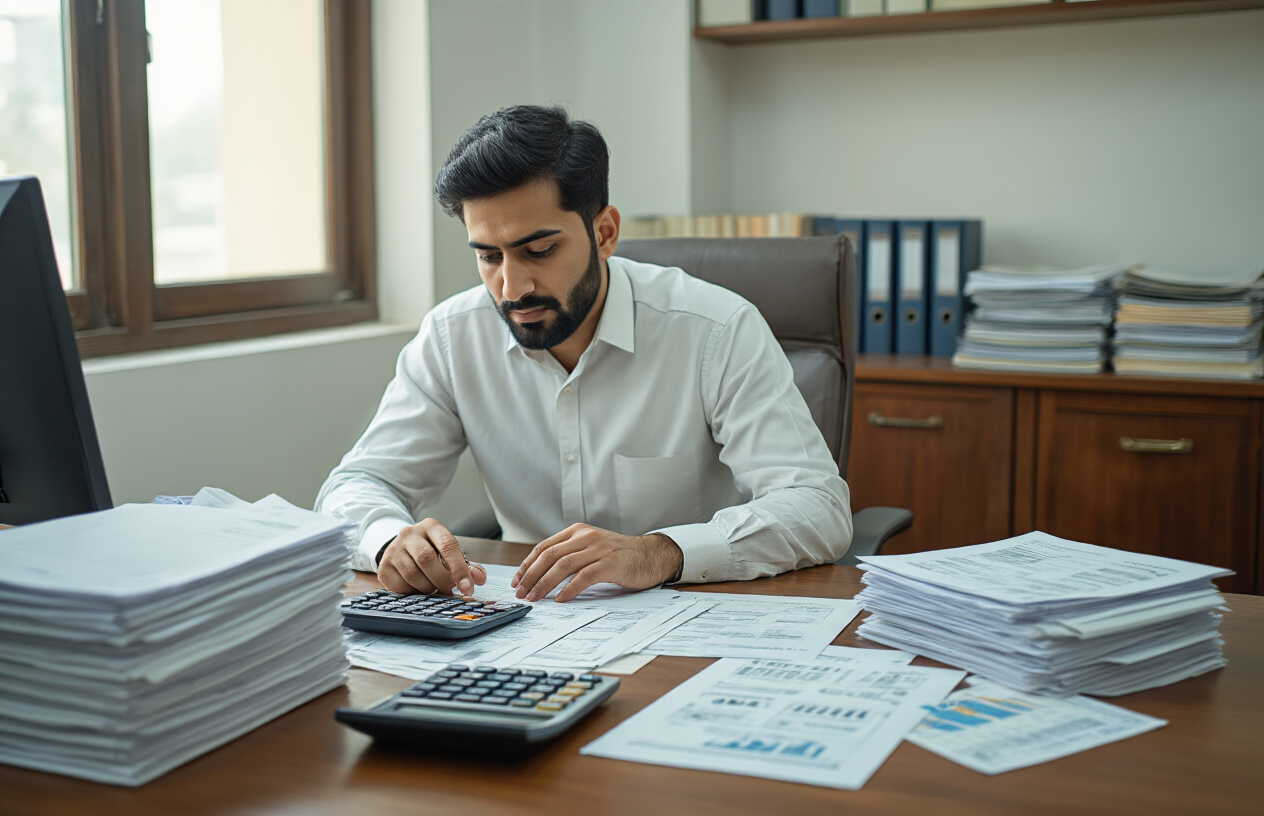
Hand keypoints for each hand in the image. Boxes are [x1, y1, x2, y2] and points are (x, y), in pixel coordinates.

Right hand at [377, 518, 487, 595]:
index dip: (459, 568)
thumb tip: (478, 578)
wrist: (401, 549)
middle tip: (450, 590)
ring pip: (412, 574)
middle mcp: (409, 534)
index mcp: (431, 526)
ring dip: (428, 587)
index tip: (468, 587)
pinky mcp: (384, 566)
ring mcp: (393, 549)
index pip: (448, 545)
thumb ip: (467, 565)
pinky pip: (400, 585)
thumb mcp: (450, 553)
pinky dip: (413, 592)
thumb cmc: (432, 551)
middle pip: (427, 559)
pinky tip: (418, 588)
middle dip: (442, 580)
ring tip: (434, 588)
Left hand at [511, 524, 682, 602]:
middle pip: (549, 556)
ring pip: (563, 565)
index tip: (517, 581)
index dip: (527, 565)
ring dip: (545, 583)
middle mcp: (586, 537)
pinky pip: (584, 576)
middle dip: (531, 576)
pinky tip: (561, 599)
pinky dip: (569, 589)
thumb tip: (541, 574)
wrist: (652, 555)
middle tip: (521, 593)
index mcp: (578, 531)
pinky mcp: (611, 563)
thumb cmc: (621, 555)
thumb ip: (571, 554)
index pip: (544, 547)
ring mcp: (599, 549)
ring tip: (535, 598)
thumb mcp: (592, 547)